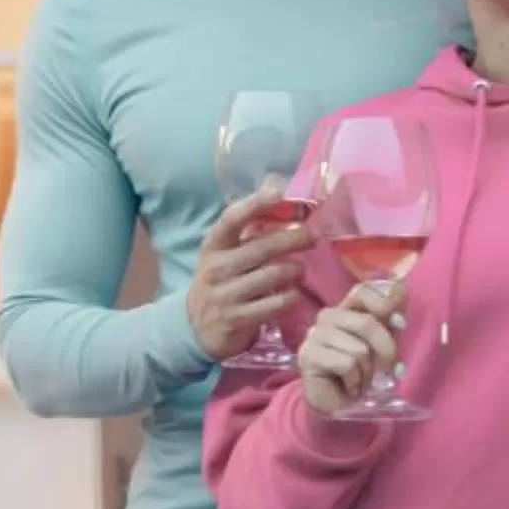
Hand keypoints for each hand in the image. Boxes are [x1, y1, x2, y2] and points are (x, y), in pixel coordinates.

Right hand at [188, 184, 314, 360]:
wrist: (196, 326)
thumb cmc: (221, 280)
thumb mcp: (225, 251)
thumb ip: (249, 222)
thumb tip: (275, 182)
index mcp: (213, 245)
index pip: (232, 219)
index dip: (255, 203)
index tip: (278, 193)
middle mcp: (216, 268)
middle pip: (262, 247)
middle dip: (292, 239)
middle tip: (312, 236)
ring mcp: (225, 295)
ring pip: (272, 275)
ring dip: (294, 270)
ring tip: (300, 270)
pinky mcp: (236, 319)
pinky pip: (274, 304)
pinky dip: (289, 296)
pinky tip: (293, 293)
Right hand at [296, 278, 402, 415]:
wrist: (334, 403)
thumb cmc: (359, 372)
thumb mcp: (381, 344)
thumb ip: (390, 318)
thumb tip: (402, 287)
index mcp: (345, 309)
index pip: (362, 291)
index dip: (384, 303)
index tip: (401, 324)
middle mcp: (327, 317)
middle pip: (366, 323)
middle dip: (386, 350)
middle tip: (391, 370)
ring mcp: (315, 335)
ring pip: (359, 350)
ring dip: (368, 373)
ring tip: (361, 381)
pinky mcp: (308, 355)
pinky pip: (347, 365)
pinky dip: (355, 382)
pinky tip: (349, 387)